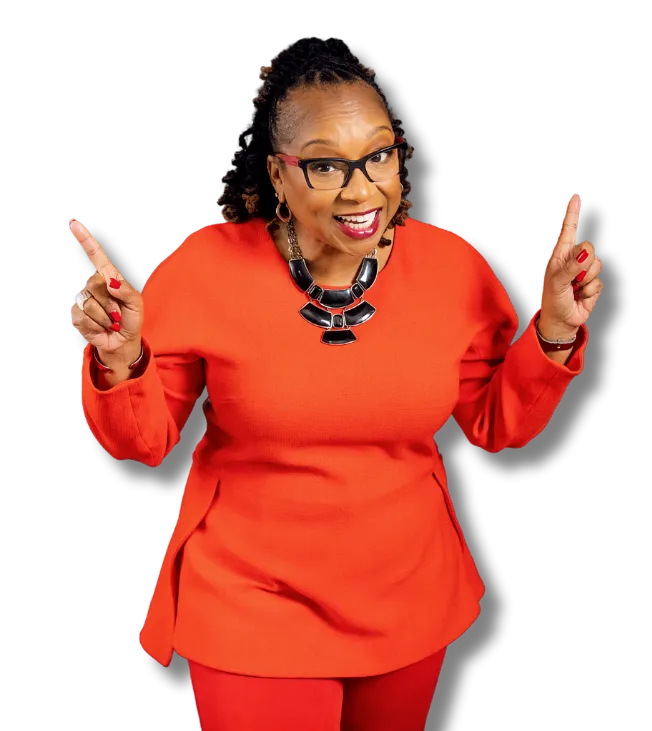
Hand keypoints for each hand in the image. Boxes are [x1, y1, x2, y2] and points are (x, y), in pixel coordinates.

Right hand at [70, 219, 143, 357]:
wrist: (122, 341)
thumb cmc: (131, 320)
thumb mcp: (137, 304)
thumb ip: (127, 291)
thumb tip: (110, 282)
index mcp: (109, 277)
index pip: (96, 256)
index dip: (86, 240)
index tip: (75, 225)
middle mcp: (94, 285)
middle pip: (95, 283)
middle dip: (111, 302)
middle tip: (118, 313)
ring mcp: (84, 299)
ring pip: (90, 303)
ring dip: (105, 316)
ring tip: (111, 321)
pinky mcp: (77, 314)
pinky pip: (84, 316)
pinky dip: (97, 325)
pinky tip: (102, 327)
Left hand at [539, 193, 603, 336]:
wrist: (561, 321)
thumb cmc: (552, 300)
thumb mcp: (556, 283)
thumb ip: (571, 267)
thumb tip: (586, 253)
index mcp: (560, 255)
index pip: (568, 231)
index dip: (573, 214)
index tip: (575, 198)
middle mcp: (574, 259)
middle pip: (589, 248)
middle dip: (582, 265)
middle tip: (571, 280)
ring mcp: (586, 271)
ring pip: (597, 265)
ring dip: (585, 280)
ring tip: (574, 289)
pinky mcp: (595, 283)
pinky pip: (599, 282)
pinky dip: (589, 292)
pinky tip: (580, 296)